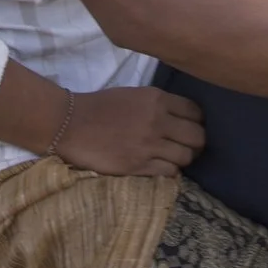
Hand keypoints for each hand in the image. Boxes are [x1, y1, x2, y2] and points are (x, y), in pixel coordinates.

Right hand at [56, 87, 206, 177]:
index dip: (197, 122)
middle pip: (198, 137)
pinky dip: (168, 170)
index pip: (195, 112)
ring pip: (186, 157)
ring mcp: (149, 145)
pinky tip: (159, 166)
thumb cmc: (100, 107)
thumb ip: (158, 105)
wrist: (70, 124)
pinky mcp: (138, 166)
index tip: (190, 127)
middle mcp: (158, 121)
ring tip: (173, 158)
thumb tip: (180, 119)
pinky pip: (169, 172)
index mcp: (157, 99)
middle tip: (187, 146)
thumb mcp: (134, 95)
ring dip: (182, 159)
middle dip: (196, 143)